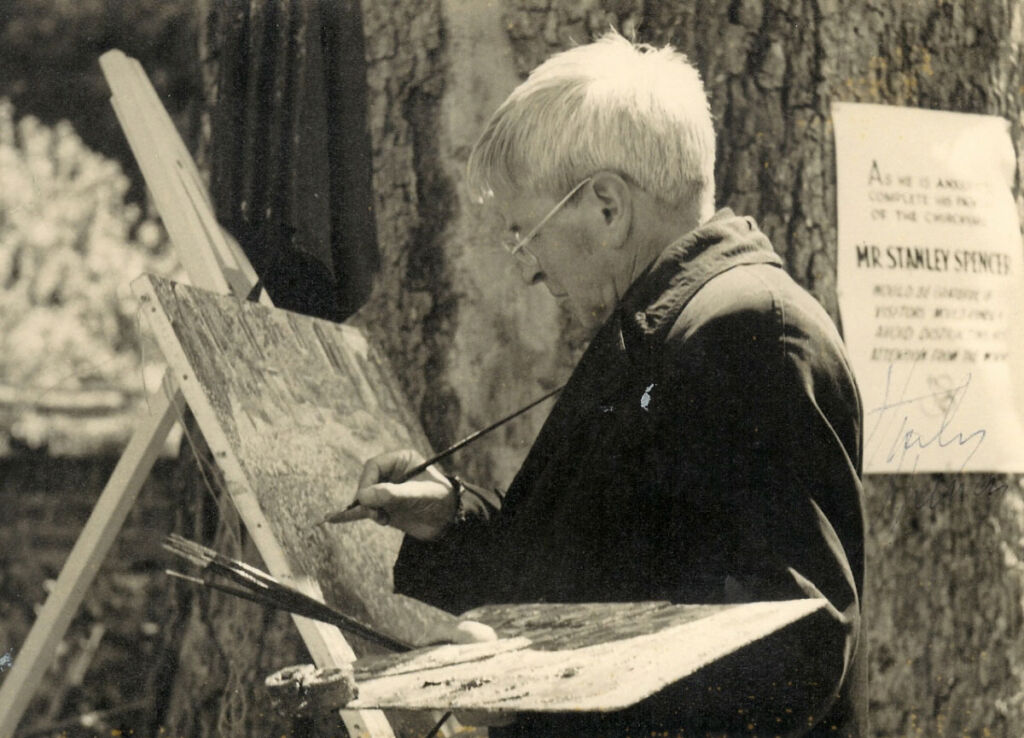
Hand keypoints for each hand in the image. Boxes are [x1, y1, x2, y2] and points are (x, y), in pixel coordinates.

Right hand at [330, 449, 456, 540]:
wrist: (449, 523)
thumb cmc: (441, 501)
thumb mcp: (419, 495)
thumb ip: (393, 495)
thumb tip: (363, 497)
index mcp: (401, 460)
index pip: (373, 466)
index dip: (367, 482)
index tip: (367, 499)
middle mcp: (392, 473)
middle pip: (366, 482)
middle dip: (367, 499)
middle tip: (377, 514)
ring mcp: (387, 491)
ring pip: (365, 499)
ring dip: (368, 511)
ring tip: (382, 520)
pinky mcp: (384, 508)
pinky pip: (363, 510)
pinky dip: (349, 515)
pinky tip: (331, 519)